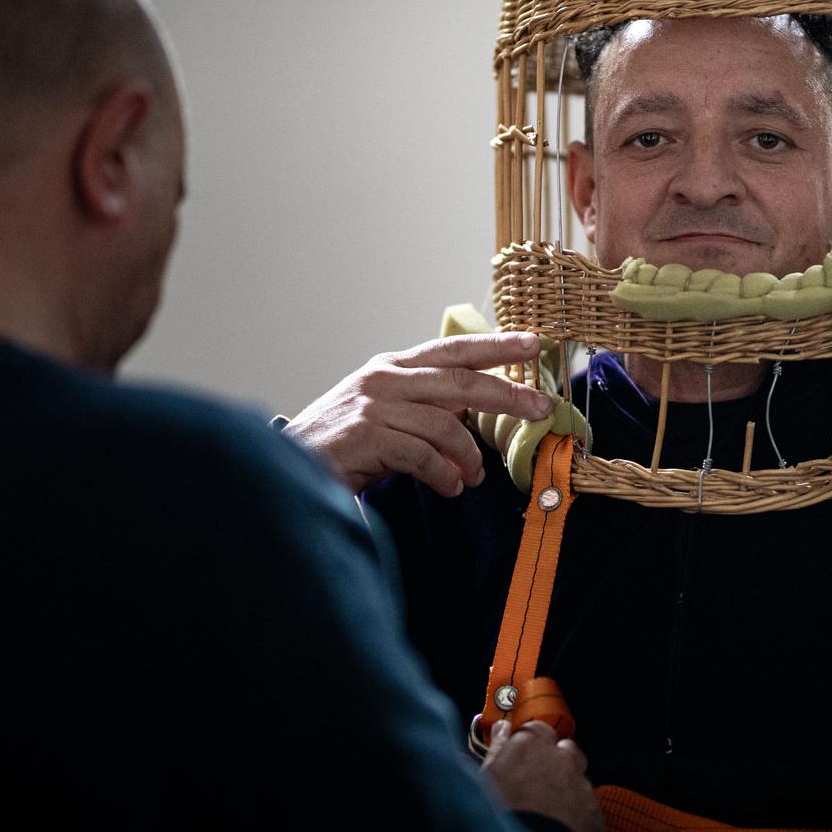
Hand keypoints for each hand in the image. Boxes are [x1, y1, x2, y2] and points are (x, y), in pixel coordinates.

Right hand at [284, 333, 552, 495]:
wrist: (290, 465)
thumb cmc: (344, 445)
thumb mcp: (386, 414)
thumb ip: (425, 409)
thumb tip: (474, 421)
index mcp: (392, 367)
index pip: (453, 349)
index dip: (495, 345)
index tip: (532, 343)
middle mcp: (384, 379)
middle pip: (460, 380)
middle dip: (507, 394)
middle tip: (540, 408)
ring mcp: (373, 406)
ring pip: (445, 423)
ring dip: (468, 456)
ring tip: (472, 478)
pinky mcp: (366, 436)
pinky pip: (423, 455)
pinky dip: (443, 474)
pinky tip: (449, 487)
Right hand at [481, 720, 604, 831]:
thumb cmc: (502, 818)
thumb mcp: (486, 778)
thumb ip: (497, 748)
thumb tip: (501, 729)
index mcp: (530, 746)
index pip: (536, 728)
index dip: (531, 741)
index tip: (524, 752)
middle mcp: (560, 759)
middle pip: (563, 748)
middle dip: (554, 759)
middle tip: (537, 780)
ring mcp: (581, 784)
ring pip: (578, 775)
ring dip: (567, 783)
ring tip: (550, 805)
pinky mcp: (595, 811)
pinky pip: (588, 803)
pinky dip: (577, 809)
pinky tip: (562, 823)